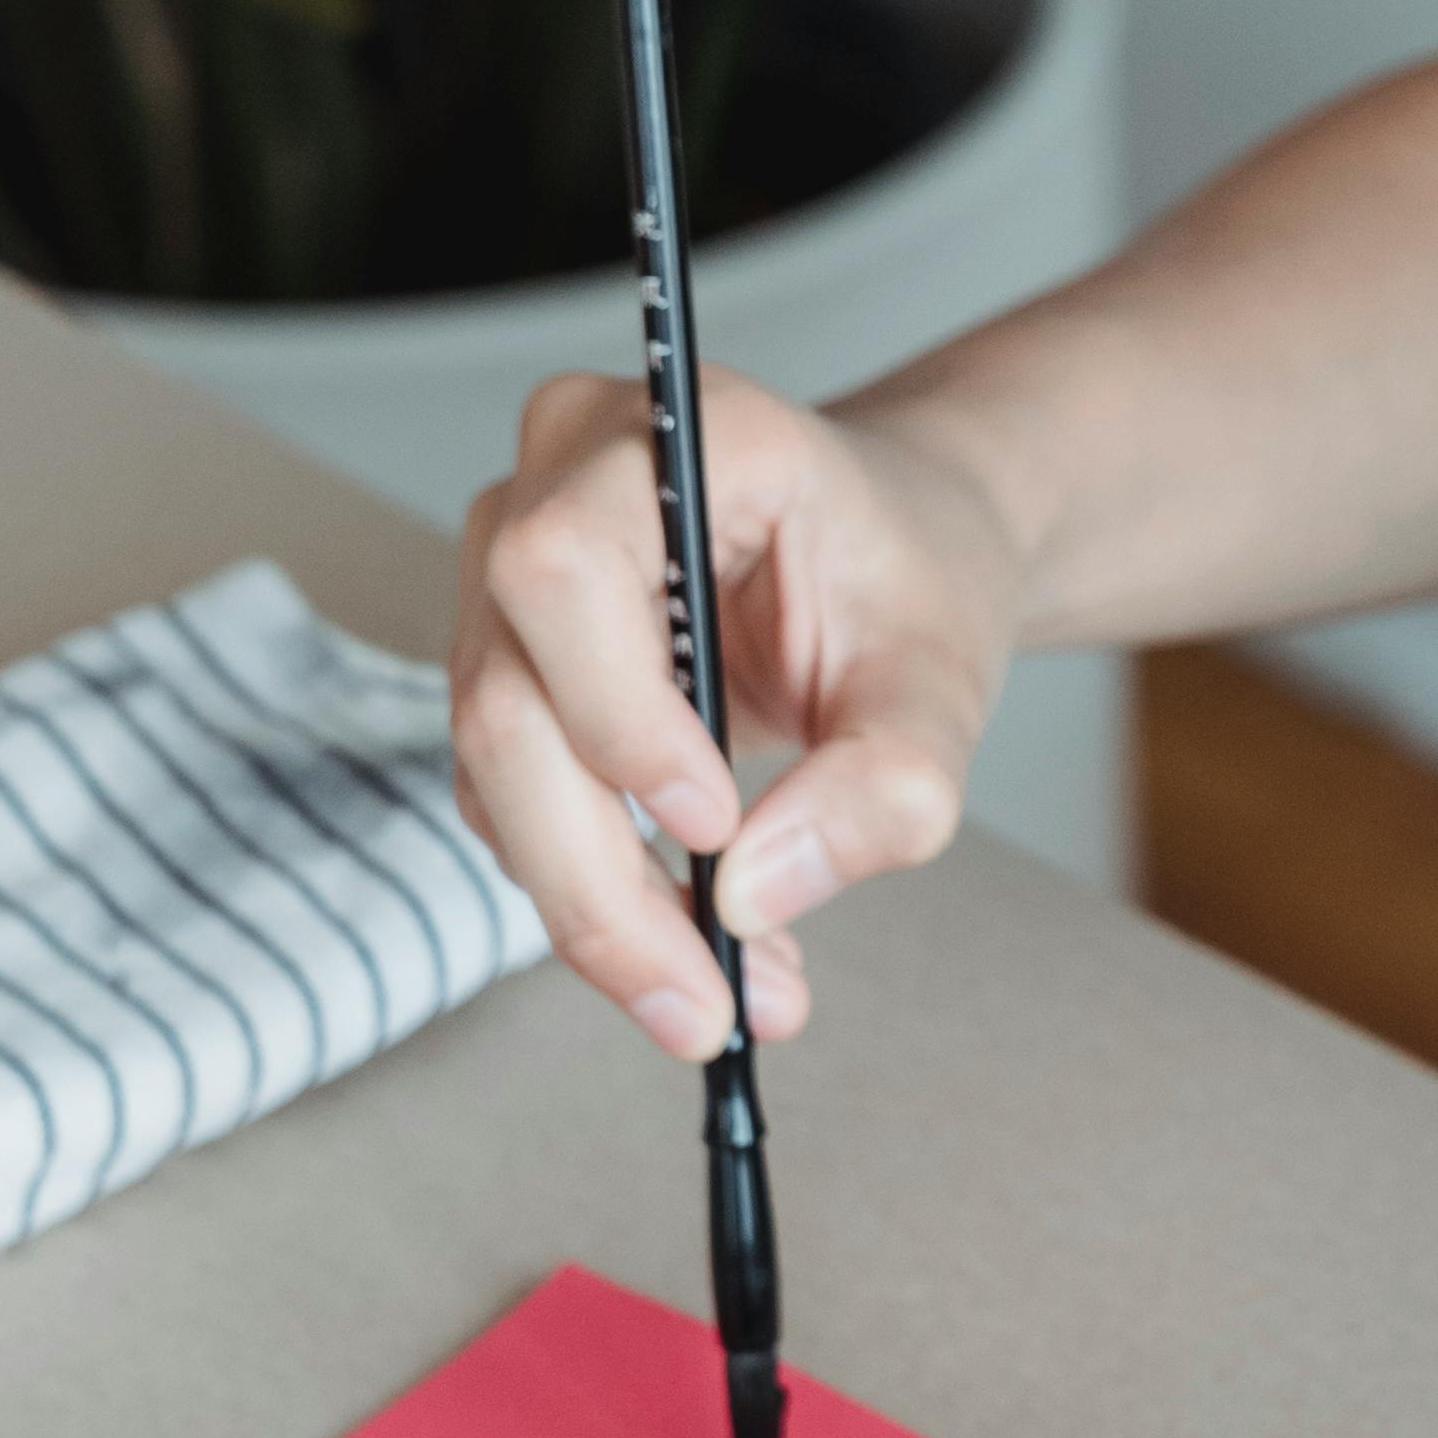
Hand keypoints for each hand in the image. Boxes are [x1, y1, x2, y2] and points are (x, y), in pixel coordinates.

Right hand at [451, 367, 1025, 1055]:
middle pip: (508, 697)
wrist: (894, 555)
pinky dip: (595, 892)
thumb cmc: (912, 579)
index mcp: (680, 434)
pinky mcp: (506, 657)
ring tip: (726, 993)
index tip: (714, 827)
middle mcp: (560, 478)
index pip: (566, 565)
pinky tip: (695, 946)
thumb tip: (754, 896)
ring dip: (599, 909)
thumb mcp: (941, 682)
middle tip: (703, 1003)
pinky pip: (511, 796)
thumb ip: (882, 784)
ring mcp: (510, 565)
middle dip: (597, 880)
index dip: (615, 710)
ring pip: (496, 769)